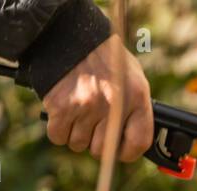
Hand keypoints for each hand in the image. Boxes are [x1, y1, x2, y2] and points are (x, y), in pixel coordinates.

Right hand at [41, 34, 152, 161]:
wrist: (70, 32)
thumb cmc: (104, 56)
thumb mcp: (132, 76)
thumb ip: (135, 107)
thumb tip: (130, 139)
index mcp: (137, 97)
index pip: (138, 143)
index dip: (127, 152)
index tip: (120, 150)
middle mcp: (114, 105)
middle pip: (103, 150)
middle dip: (96, 143)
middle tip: (92, 125)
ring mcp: (87, 106)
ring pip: (78, 144)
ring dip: (76, 135)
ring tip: (77, 113)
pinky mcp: (61, 106)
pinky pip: (58, 136)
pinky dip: (58, 130)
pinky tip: (62, 114)